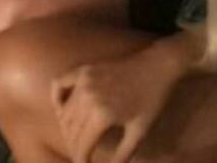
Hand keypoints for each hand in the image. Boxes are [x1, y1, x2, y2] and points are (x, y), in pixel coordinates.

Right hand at [51, 44, 184, 162]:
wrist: (158, 65)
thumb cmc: (152, 99)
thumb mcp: (139, 131)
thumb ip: (122, 156)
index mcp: (102, 115)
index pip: (81, 146)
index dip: (82, 161)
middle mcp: (88, 98)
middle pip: (71, 132)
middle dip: (76, 147)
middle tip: (84, 153)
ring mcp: (84, 81)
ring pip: (64, 113)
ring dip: (68, 128)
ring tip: (79, 137)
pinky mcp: (85, 70)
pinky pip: (60, 84)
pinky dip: (57, 98)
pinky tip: (63, 110)